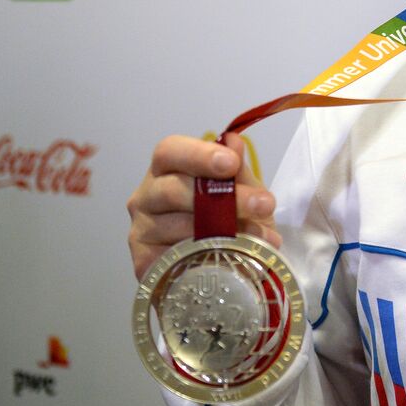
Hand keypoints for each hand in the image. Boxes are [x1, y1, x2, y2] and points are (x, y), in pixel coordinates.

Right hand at [126, 132, 279, 280]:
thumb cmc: (229, 214)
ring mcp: (142, 230)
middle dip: (222, 198)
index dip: (199, 155)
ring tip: (259, 236)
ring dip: (224, 231)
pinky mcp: (144, 262)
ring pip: (177, 227)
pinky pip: (174, 259)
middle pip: (171, 191)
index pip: (170, 151)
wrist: (226, 259)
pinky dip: (208, 256)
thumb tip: (233, 143)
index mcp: (167, 168)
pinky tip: (233, 257)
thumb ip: (237, 169)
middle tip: (262, 204)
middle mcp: (146, 196)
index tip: (231, 163)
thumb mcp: (241, 189)